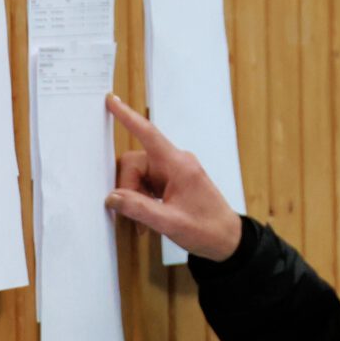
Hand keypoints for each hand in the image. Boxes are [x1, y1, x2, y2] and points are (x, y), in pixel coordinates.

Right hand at [105, 95, 242, 259]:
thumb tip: (113, 197)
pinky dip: (141, 200)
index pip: (148, 134)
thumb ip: (139, 209)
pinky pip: (145, 183)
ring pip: (137, 175)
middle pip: (134, 163)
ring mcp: (173, 172)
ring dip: (135, 198)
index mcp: (178, 164)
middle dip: (128, 188)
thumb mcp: (170, 222)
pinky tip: (148, 218)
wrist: (227, 239)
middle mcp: (175, 163)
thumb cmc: (207, 229)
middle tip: (133, 214)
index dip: (128, 117)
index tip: (112, 101)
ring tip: (145, 222)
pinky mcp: (171, 182)